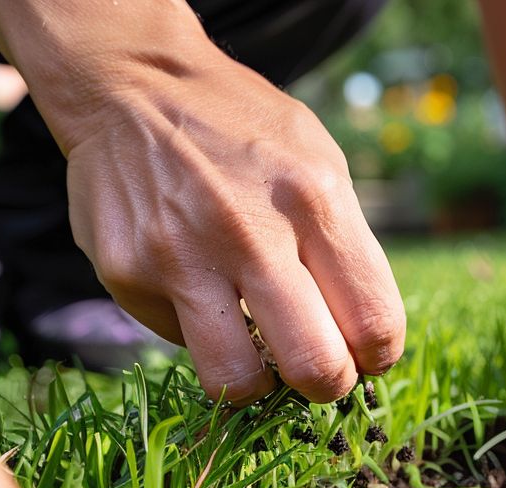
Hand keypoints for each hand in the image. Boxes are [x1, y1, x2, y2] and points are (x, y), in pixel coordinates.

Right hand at [59, 39, 405, 404]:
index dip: (378, 356)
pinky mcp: (127, 275)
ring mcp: (180, 257)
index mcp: (312, 199)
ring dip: (258, 382)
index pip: (373, 323)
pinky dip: (198, 327)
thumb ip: (347, 246)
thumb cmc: (243, 130)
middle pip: (314, 368)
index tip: (365, 352)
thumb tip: (366, 340)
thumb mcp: (319, 159)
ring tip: (258, 352)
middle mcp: (248, 231)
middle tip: (319, 370)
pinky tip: (194, 281)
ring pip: (237, 383)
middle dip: (328, 385)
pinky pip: (181, 341)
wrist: (130, 83)